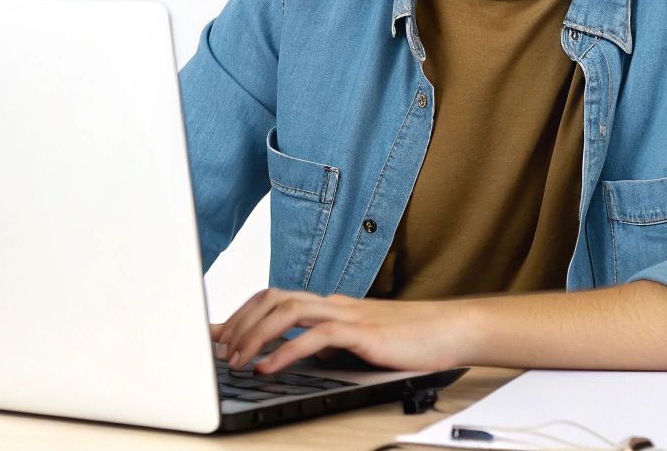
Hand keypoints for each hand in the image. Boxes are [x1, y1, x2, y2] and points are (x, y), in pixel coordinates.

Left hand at [209, 288, 463, 375]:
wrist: (451, 330)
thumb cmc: (411, 338)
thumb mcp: (359, 342)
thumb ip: (330, 345)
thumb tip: (302, 357)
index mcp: (330, 305)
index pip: (275, 298)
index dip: (241, 313)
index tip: (215, 333)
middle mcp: (333, 304)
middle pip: (272, 298)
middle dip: (239, 323)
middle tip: (220, 350)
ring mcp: (347, 314)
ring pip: (286, 310)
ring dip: (255, 335)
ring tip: (237, 360)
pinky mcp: (362, 332)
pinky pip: (315, 337)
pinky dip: (286, 351)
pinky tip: (270, 368)